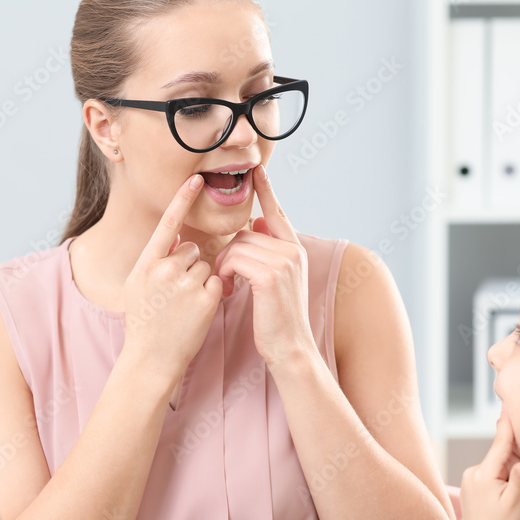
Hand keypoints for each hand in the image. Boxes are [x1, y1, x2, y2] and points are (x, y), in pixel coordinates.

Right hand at [122, 174, 222, 387]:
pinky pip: (217, 281)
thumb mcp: (138, 287)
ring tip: (184, 305)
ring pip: (206, 265)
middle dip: (189, 266)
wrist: (151, 359)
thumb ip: (154, 262)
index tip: (195, 178)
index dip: (182, 200)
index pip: (167, 225)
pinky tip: (197, 310)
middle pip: (191, 249)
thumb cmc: (144, 324)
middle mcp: (164, 270)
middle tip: (176, 293)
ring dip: (201, 280)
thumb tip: (173, 240)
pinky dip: (213, 293)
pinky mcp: (206, 298)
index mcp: (145, 264)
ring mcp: (185, 284)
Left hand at [212, 165, 314, 365]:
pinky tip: (229, 290)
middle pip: (247, 231)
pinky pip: (234, 258)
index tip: (258, 171)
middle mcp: (292, 250)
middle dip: (230, 252)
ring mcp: (284, 261)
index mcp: (295, 249)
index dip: (267, 192)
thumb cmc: (278, 319)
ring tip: (227, 286)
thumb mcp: (277, 282)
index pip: (278, 213)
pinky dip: (225, 272)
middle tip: (226, 277)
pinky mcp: (270, 274)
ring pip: (237, 244)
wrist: (290, 348)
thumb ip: (269, 253)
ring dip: (225, 264)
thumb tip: (256, 225)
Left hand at [460, 410, 519, 519]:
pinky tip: (507, 493)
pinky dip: (502, 478)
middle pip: (500, 457)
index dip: (507, 426)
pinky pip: (490, 475)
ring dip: (510, 472)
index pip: (500, 445)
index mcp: (483, 474)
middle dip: (517, 461)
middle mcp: (473, 472)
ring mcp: (469, 479)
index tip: (508, 406)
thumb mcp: (516, 504)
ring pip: (496, 466)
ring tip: (518, 493)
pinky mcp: (470, 486)